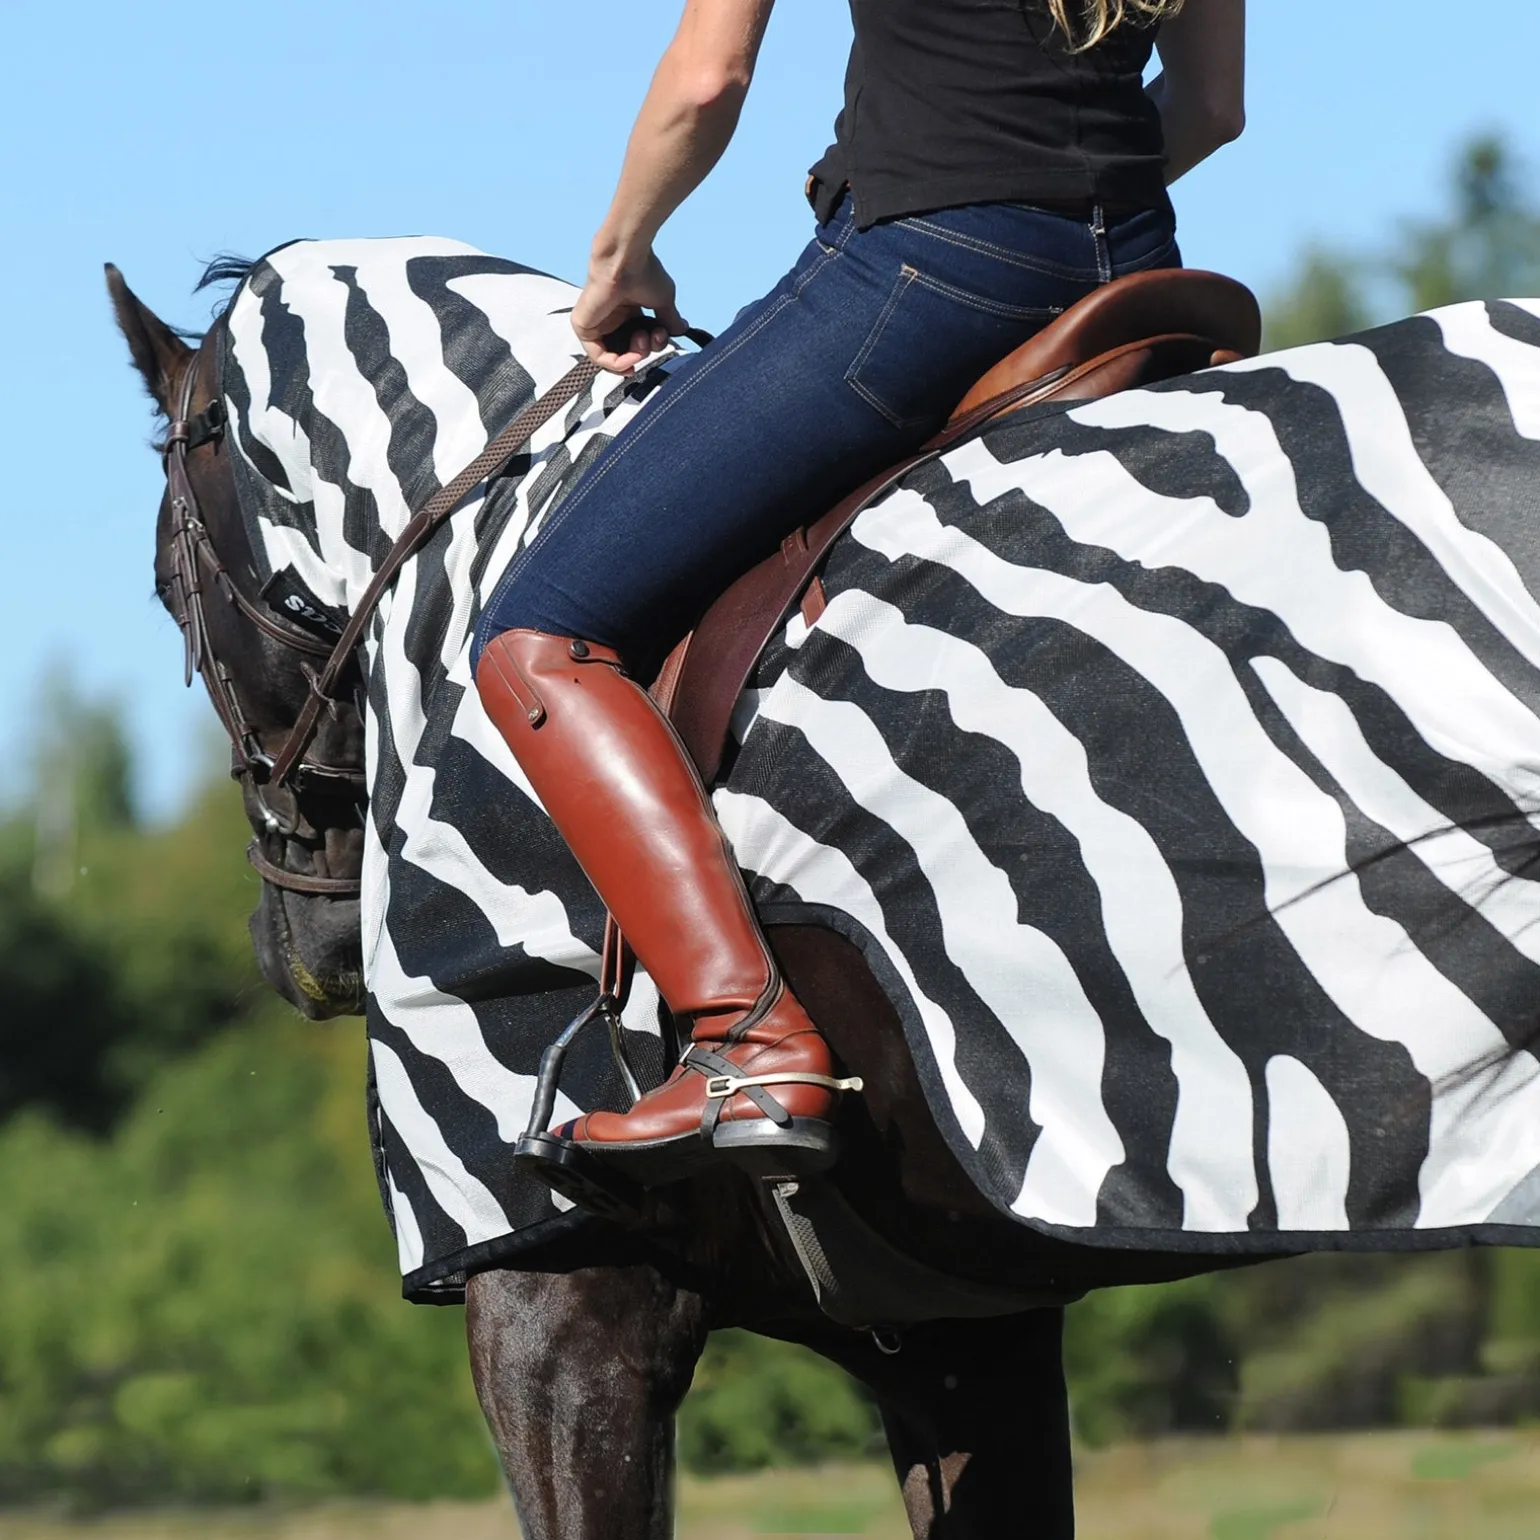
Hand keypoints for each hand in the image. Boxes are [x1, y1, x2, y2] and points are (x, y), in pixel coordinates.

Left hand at [571, 248, 688, 374]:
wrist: (626, 259)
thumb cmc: (644, 273)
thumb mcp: (663, 301)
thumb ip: (670, 319)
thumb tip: (681, 330)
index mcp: (627, 311)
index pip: (636, 341)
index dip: (650, 347)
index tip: (661, 338)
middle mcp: (611, 318)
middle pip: (625, 352)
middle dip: (644, 353)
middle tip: (653, 338)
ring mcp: (596, 323)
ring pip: (611, 358)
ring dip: (632, 358)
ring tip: (642, 343)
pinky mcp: (584, 327)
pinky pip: (598, 357)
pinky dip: (616, 363)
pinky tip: (630, 358)